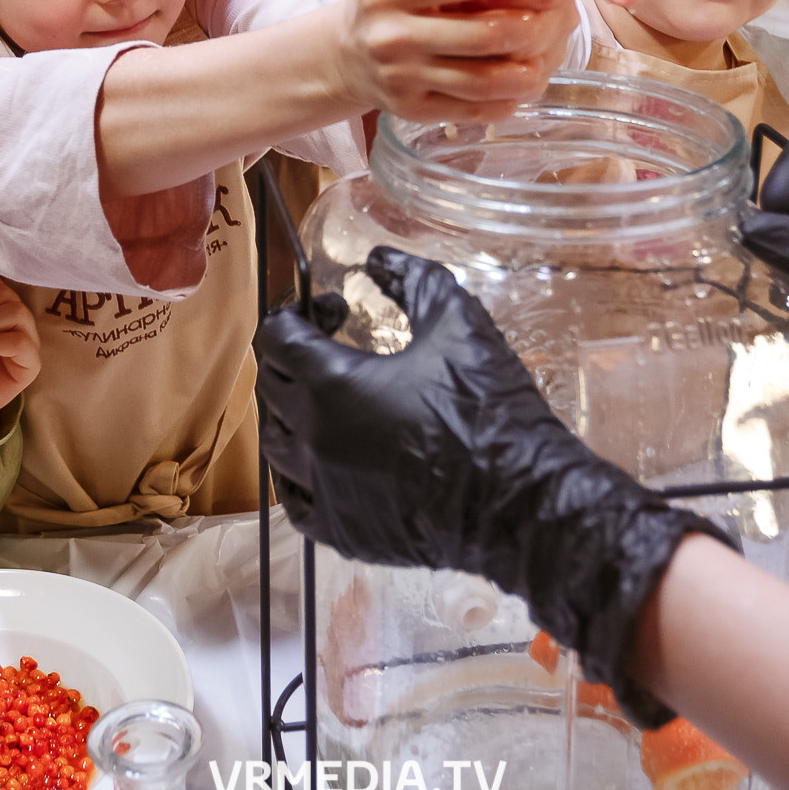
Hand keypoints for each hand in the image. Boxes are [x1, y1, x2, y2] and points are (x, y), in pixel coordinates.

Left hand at [254, 246, 733, 726]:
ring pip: (275, 443)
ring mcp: (320, 489)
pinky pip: (294, 497)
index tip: (330, 310)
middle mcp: (310, 438)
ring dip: (293, 411)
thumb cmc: (487, 406)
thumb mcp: (456, 320)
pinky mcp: (338, 530)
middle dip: (293, 358)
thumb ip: (411, 279)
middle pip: (269, 387)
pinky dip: (300, 470)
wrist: (519, 500)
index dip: (297, 314)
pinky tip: (329, 456)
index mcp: (329, 383)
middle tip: (333, 345)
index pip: (276, 338)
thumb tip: (378, 259)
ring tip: (332, 398)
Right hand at [334, 0, 575, 122]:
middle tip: (555, 12)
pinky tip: (522, 77)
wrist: (349, 55)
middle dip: (532, 22)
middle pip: (485, 35)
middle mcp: (391, 38)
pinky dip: (510, 97)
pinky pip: (477, 109)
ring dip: (529, 65)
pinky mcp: (415, 111)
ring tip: (547, 46)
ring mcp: (403, 80)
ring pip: (486, 80)